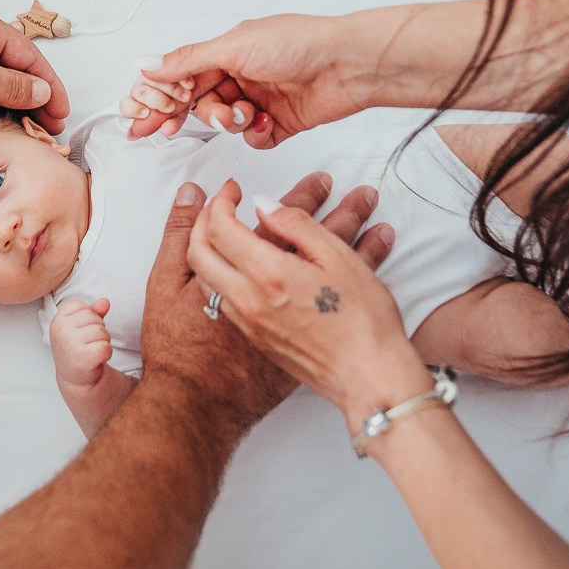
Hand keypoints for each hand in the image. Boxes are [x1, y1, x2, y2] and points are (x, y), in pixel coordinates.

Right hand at [49, 297, 113, 389]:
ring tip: (91, 351)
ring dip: (102, 342)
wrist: (74, 377)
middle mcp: (61, 330)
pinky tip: (97, 359)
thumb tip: (105, 302)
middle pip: (94, 318)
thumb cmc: (77, 347)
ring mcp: (71, 344)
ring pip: (102, 332)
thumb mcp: (80, 326)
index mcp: (58, 320)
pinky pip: (106, 347)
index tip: (81, 331)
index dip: (88, 317)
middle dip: (98, 330)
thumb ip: (93, 311)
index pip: (82, 306)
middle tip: (88, 343)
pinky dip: (106, 353)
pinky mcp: (83, 357)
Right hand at [122, 13, 368, 148]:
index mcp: (227, 52)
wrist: (347, 65)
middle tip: (166, 127)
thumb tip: (146, 63)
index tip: (142, 116)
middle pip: (199, 103)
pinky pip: (254, 138)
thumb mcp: (233, 46)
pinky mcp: (279, 123)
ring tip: (243, 113)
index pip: (181, 77)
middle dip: (188, 113)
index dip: (160, 97)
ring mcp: (260, 100)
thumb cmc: (298, 43)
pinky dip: (256, 133)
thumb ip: (186, 61)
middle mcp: (242, 74)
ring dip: (228, 121)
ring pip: (225, 123)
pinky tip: (267, 120)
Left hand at [188, 182, 426, 430]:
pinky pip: (225, 299)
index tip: (233, 190)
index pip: (220, 227)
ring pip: (208, 278)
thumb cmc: (363, 321)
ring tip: (227, 231)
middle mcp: (248, 300)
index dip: (222, 201)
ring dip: (210, 249)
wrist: (369, 378)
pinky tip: (244, 268)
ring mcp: (248, 323)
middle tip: (219, 206)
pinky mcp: (256, 339)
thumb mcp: (337, 258)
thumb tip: (264, 205)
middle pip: (199, 252)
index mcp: (268, 274)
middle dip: (203, 221)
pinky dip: (225, 274)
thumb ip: (297, 224)